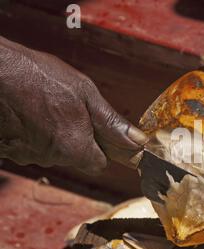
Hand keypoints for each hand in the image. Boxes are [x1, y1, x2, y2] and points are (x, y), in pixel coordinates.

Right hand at [0, 37, 147, 174]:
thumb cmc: (39, 77)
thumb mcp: (85, 93)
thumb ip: (111, 123)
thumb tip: (137, 142)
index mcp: (75, 148)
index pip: (99, 164)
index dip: (101, 148)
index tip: (96, 132)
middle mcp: (51, 158)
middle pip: (75, 157)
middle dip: (75, 139)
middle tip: (66, 111)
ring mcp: (27, 156)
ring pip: (51, 152)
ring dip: (52, 136)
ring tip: (43, 107)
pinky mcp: (8, 150)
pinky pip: (28, 148)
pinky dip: (30, 135)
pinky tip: (26, 114)